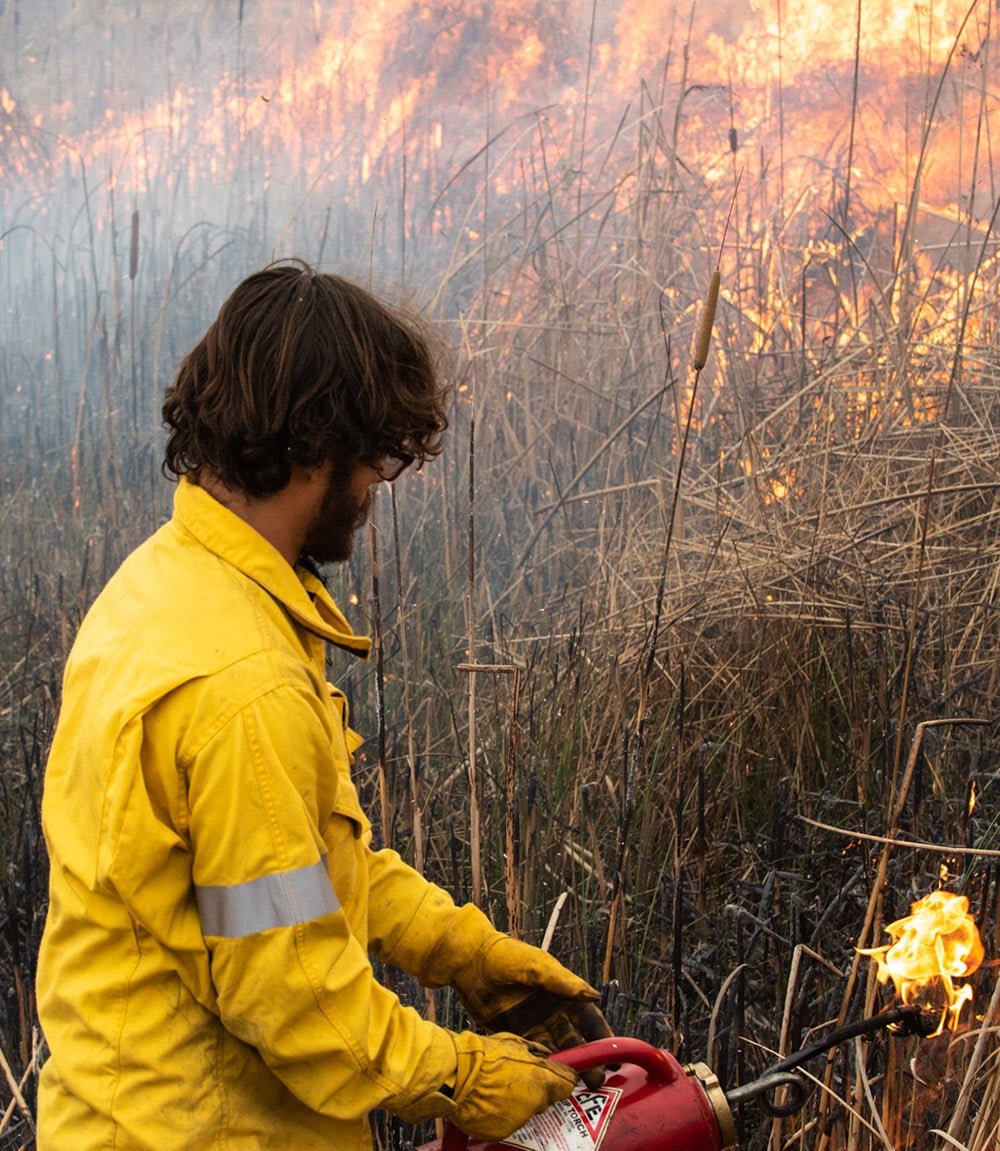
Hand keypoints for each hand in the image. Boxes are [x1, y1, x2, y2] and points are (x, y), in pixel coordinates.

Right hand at [390, 1031, 576, 1140]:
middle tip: (519, 1076)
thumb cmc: (483, 1054)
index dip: (564, 1077)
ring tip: (498, 1087)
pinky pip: (509, 1121)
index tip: (560, 1074)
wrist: (456, 1075)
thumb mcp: (514, 1042)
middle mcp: (535, 1103)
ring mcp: (519, 1120)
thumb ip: (536, 1051)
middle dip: (539, 1089)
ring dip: (520, 1101)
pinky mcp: (502, 1131)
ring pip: (527, 1111)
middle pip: (547, 1098)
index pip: (568, 1084)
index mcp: (541, 1080)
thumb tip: (548, 1056)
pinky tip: (489, 1099)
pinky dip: (503, 1113)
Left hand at [417, 906, 612, 1087]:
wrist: (469, 962)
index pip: (590, 1020)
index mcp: (563, 993)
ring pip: (555, 1052)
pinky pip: (532, 1055)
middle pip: (575, 1041)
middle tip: (597, 1082)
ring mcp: (533, 1024)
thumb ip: (563, 982)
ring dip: (565, 1068)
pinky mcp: (514, 1034)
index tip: (615, 1058)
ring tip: (575, 1087)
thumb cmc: (506, 956)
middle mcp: (552, 1011)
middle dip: (587, 1061)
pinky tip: (548, 1081)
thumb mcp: (536, 966)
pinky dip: (541, 1067)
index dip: (603, 1038)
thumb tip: (594, 996)